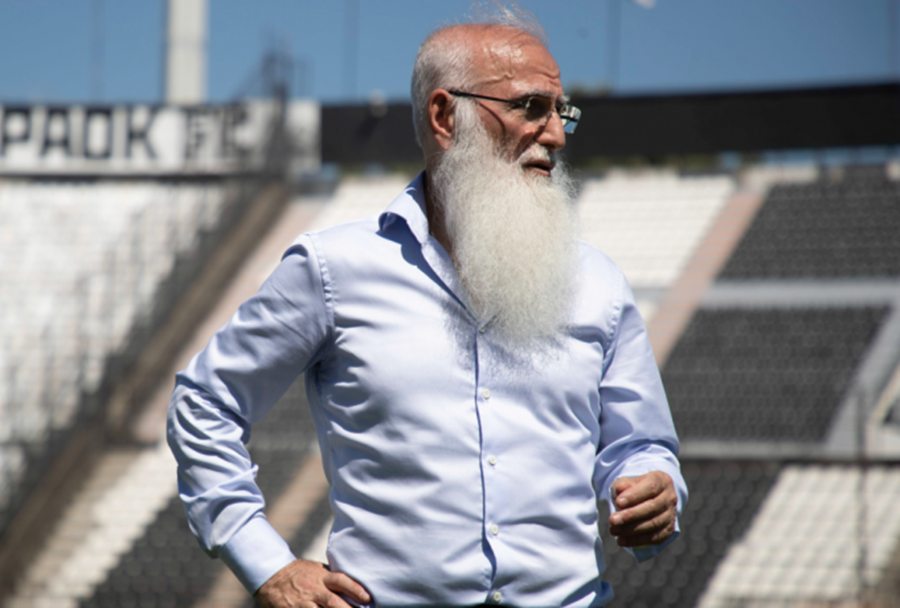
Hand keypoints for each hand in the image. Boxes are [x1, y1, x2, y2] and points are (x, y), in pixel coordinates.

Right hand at [254, 559, 370, 607]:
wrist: (271, 575)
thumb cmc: (298, 573)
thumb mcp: (315, 569)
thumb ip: (330, 577)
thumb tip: (351, 583)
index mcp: (321, 577)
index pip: (341, 581)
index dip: (355, 589)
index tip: (367, 598)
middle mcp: (313, 589)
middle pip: (333, 602)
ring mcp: (302, 602)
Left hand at [608, 471, 676, 547]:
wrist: (646, 500)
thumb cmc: (634, 489)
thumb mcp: (627, 482)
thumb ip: (623, 484)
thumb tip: (620, 488)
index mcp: (661, 480)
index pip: (650, 487)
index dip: (634, 496)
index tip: (618, 502)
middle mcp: (670, 497)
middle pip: (652, 507)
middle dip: (630, 515)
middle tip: (612, 520)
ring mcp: (671, 514)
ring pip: (653, 524)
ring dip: (631, 529)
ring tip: (613, 530)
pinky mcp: (668, 530)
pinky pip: (654, 538)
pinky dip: (637, 540)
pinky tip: (621, 540)